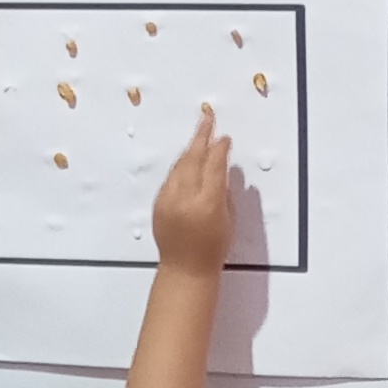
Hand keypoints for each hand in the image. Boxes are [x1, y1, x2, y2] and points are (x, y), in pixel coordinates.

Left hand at [151, 106, 237, 277]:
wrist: (185, 269)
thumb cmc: (213, 248)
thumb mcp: (228, 219)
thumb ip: (225, 190)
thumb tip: (222, 166)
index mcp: (208, 203)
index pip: (214, 165)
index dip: (220, 148)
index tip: (225, 138)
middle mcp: (185, 198)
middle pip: (193, 158)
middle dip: (201, 136)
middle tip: (207, 117)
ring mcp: (168, 200)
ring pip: (179, 166)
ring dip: (190, 150)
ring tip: (199, 136)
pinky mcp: (158, 204)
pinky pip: (170, 178)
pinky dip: (180, 167)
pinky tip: (187, 161)